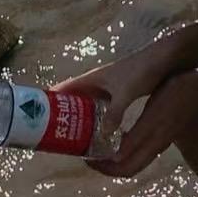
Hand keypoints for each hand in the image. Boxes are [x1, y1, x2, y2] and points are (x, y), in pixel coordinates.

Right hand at [53, 43, 176, 135]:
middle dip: (60, 114)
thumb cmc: (141, 71)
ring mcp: (105, 88)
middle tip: (51, 133)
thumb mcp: (126, 93)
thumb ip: (114, 113)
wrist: (163, 60)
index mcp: (91, 79)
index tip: (35, 115)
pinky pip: (97, 108)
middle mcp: (94, 83)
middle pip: (70, 99)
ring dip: (76, 117)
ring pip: (84, 105)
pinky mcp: (116, 94)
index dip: (48, 99)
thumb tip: (103, 135)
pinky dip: (92, 118)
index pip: (62, 89)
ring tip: (69, 136)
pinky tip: (94, 132)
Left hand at [88, 71, 197, 178]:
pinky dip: (124, 145)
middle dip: (106, 164)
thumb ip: (135, 138)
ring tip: (98, 143)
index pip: (125, 170)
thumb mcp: (152, 116)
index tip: (87, 158)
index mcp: (153, 145)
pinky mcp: (162, 130)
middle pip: (127, 167)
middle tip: (88, 151)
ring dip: (114, 156)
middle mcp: (156, 147)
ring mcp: (160, 140)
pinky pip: (140, 146)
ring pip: (133, 158)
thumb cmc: (174, 97)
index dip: (104, 169)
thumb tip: (115, 159)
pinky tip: (117, 132)